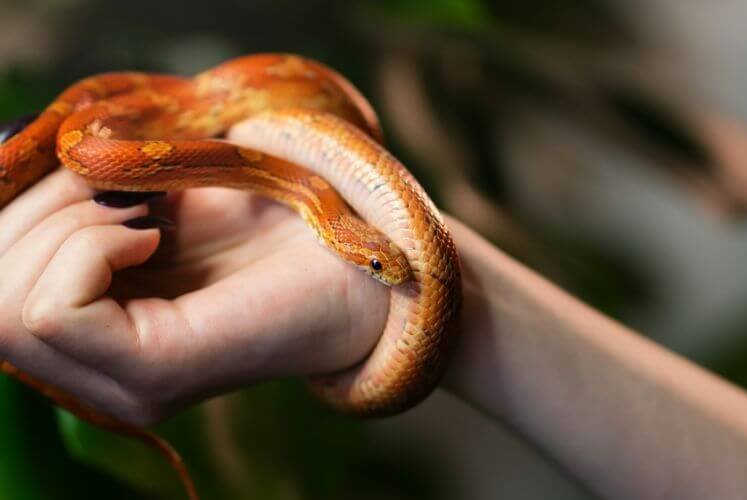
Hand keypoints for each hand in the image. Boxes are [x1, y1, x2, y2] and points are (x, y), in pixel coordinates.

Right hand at [0, 161, 389, 424]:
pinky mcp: (156, 373)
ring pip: (7, 307)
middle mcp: (98, 374)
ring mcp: (124, 382)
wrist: (362, 262)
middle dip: (35, 214)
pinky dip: (91, 246)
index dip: (16, 211)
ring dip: (62, 224)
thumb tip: (14, 164)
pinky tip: (154, 234)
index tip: (97, 182)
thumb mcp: (160, 198)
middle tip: (121, 194)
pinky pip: (57, 310)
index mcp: (95, 336)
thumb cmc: (273, 223)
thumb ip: (86, 200)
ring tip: (143, 213)